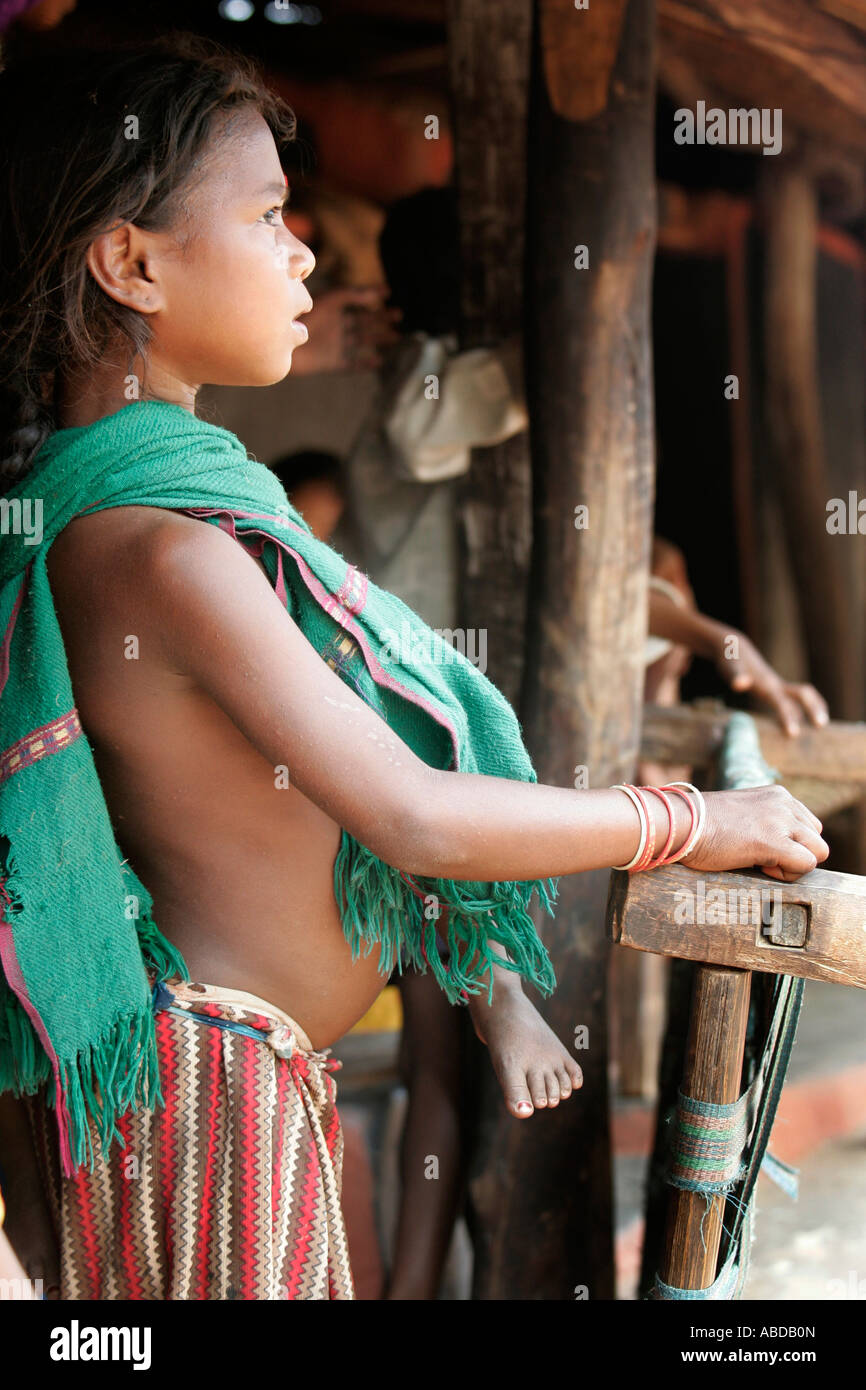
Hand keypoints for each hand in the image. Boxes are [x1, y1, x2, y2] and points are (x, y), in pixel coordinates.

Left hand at [291, 285, 401, 374]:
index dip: (374, 297)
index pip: (359, 302)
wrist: (280, 342)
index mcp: (334, 309)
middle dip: (382, 319)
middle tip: (399, 316)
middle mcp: (337, 326)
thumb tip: (378, 293)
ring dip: (379, 339)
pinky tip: (378, 361)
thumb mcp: (329, 301)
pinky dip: (365, 363)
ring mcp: (336, 344)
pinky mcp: (332, 362)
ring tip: (396, 337)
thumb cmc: (302, 317)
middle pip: (365, 322)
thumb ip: (352, 295)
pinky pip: (352, 363)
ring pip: (363, 341)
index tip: (391, 294)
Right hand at [681, 784, 828, 881]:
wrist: (680, 824)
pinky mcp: (774, 841)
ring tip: (762, 863)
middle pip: (817, 838)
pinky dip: (787, 873)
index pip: (808, 825)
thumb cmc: (701, 826)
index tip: (762, 847)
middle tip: (763, 859)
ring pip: (818, 852)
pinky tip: (760, 867)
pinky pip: (806, 864)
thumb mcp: (742, 814)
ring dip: (793, 864)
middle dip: (796, 854)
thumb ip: (766, 823)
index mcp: (778, 795)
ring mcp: (780, 820)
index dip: (790, 843)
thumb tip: (780, 850)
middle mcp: (784, 803)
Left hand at [713, 630, 828, 735]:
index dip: (787, 717)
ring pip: (800, 696)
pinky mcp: (773, 687)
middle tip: (822, 725)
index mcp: (767, 683)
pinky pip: (791, 700)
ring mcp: (776, 685)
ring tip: (821, 724)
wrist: (733, 647)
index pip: (781, 702)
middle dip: (814, 708)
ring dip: (813, 707)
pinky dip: (799, 710)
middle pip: (802, 694)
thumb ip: (734, 676)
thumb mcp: (728, 667)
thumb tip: (740, 683)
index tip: (793, 734)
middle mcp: (776, 684)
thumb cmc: (730, 659)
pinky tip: (799, 721)